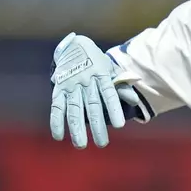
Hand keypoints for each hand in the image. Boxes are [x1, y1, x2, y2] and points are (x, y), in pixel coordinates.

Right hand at [50, 32, 140, 148]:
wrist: (75, 46)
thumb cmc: (97, 62)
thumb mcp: (111, 70)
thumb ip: (122, 86)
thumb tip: (134, 100)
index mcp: (102, 75)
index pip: (110, 94)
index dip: (114, 109)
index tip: (120, 125)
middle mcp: (86, 80)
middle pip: (92, 105)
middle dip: (97, 126)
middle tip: (103, 144)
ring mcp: (71, 85)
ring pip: (74, 108)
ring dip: (77, 128)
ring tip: (81, 145)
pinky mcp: (58, 88)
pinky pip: (56, 106)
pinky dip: (56, 121)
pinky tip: (59, 136)